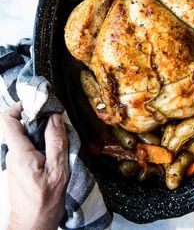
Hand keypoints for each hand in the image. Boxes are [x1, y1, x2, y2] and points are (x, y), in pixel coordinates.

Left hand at [0, 102, 68, 229]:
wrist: (32, 224)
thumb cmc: (44, 202)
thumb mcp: (58, 170)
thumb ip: (56, 142)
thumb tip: (54, 118)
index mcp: (20, 153)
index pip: (8, 120)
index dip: (20, 106)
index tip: (37, 104)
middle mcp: (12, 154)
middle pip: (18, 125)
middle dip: (36, 118)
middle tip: (54, 120)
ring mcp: (14, 160)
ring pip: (24, 135)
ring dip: (40, 131)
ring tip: (57, 136)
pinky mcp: (19, 166)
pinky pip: (27, 145)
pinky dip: (39, 142)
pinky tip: (52, 149)